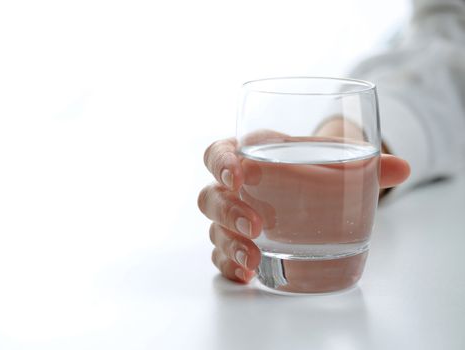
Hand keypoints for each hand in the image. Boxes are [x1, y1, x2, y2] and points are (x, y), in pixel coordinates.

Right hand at [198, 136, 409, 282]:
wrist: (309, 184)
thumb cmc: (313, 167)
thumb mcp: (334, 161)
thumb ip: (365, 165)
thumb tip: (403, 168)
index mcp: (250, 156)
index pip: (219, 154)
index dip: (221, 163)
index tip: (239, 175)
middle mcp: (234, 188)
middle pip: (210, 196)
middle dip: (228, 211)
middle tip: (256, 224)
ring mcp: (232, 217)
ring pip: (214, 229)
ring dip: (229, 243)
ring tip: (254, 259)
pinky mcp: (236, 242)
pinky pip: (220, 255)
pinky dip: (229, 265)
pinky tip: (248, 274)